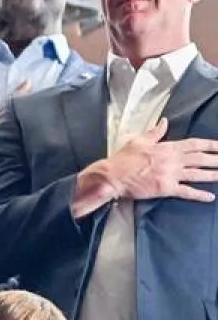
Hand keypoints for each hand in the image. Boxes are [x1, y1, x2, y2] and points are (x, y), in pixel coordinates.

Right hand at [99, 118, 217, 204]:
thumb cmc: (123, 159)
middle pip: (200, 158)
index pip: (194, 144)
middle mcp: (173, 160)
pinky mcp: (166, 188)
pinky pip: (186, 192)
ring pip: (197, 174)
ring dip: (213, 175)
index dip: (210, 145)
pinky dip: (199, 195)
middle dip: (216, 159)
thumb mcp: (139, 140)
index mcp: (167, 147)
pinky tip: (210, 197)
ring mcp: (171, 174)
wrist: (112, 176)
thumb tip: (164, 122)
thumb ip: (155, 132)